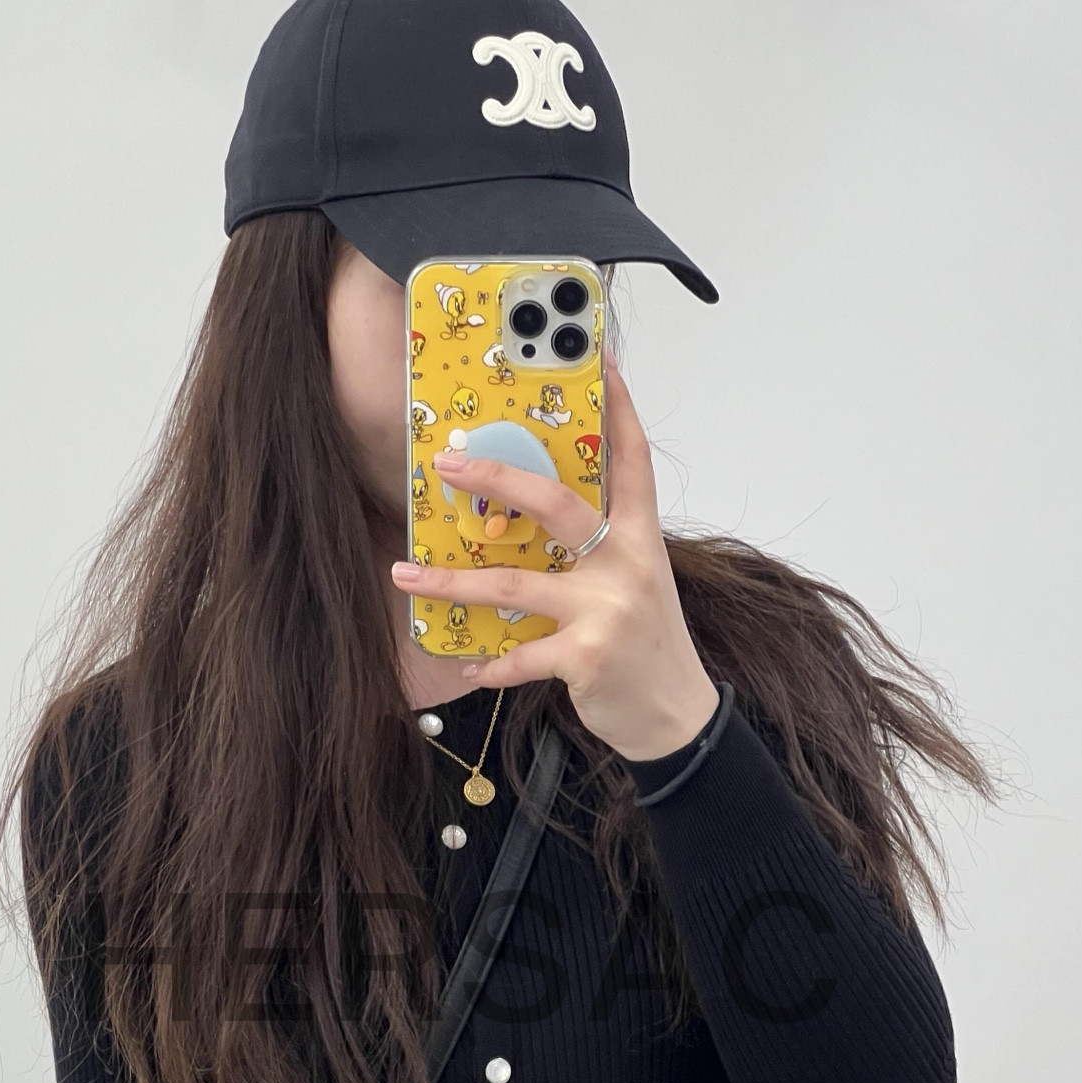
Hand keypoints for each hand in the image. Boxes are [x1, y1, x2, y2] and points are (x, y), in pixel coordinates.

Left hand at [390, 353, 718, 762]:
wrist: (676, 719)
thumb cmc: (647, 648)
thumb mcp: (635, 585)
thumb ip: (594, 553)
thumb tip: (528, 529)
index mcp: (639, 538)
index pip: (632, 458)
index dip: (618, 408)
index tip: (601, 363)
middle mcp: (626, 562)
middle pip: (554, 502)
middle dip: (496, 476)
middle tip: (447, 464)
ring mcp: (607, 608)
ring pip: (512, 582)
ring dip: (450, 582)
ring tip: (405, 576)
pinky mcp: (587, 655)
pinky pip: (519, 655)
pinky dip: (490, 665)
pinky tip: (470, 669)